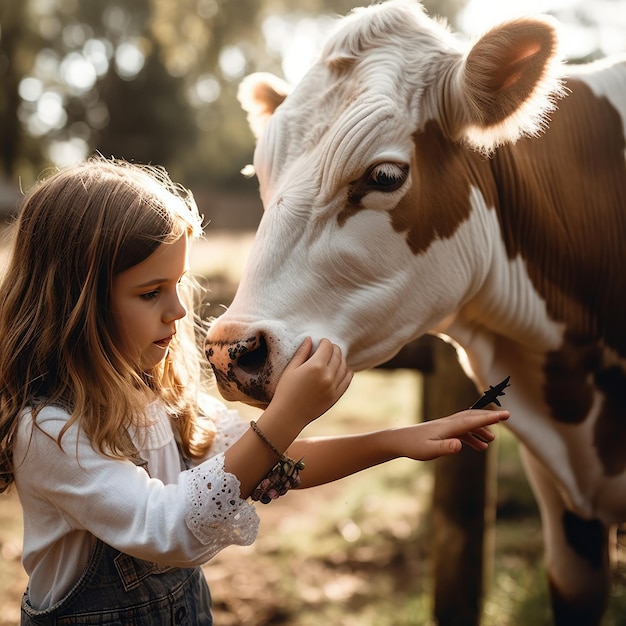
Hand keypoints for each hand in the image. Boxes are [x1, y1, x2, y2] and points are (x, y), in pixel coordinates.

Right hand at [270, 337, 352, 427]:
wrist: (288, 416)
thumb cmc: (285, 391)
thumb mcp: (291, 369)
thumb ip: (302, 353)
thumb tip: (310, 339)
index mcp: (315, 366)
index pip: (327, 347)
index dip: (324, 342)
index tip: (321, 342)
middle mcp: (327, 375)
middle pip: (337, 355)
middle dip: (333, 348)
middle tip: (328, 348)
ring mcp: (333, 387)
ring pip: (344, 366)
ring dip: (341, 359)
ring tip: (335, 357)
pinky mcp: (336, 396)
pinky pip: (347, 380)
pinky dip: (347, 372)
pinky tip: (344, 369)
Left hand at [394, 409, 508, 460]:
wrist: (399, 441)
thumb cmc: (413, 446)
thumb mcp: (429, 450)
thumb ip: (445, 447)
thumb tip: (460, 445)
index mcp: (449, 427)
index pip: (473, 420)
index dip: (490, 418)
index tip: (505, 415)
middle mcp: (449, 423)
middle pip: (472, 417)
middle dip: (489, 417)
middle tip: (506, 416)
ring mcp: (446, 427)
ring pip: (468, 424)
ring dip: (481, 429)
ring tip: (491, 441)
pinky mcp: (442, 432)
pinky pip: (462, 431)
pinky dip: (472, 436)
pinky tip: (478, 446)